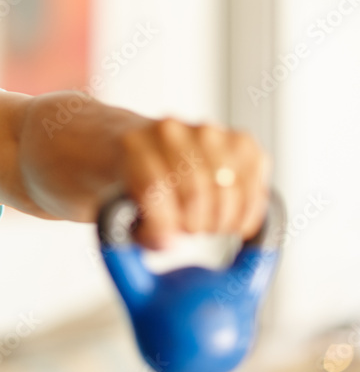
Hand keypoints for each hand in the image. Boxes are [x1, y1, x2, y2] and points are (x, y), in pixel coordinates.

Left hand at [117, 118, 271, 249]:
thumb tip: (168, 242)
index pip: (154, 188)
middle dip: (192, 224)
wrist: (146, 147)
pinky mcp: (242, 142)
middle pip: (195, 193)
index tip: (165, 240)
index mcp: (133, 143)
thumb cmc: (134, 180)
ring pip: (227, 192)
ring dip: (219, 221)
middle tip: (186, 228)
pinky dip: (246, 213)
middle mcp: (171, 130)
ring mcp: (208, 132)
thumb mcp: (117, 206)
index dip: (162, 223)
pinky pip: (254, 188)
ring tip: (203, 222)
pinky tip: (228, 216)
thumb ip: (136, 229)